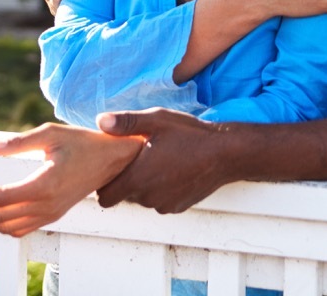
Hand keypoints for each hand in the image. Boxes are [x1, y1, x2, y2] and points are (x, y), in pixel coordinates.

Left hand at [0, 123, 142, 236]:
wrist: (114, 159)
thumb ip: (20, 143)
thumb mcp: (52, 134)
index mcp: (46, 185)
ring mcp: (50, 214)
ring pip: (6, 227)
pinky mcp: (53, 216)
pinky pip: (19, 230)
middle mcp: (48, 205)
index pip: (0, 197)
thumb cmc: (83, 142)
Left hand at [96, 109, 229, 212]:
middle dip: (127, 182)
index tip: (115, 167)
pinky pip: (161, 202)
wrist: (227, 153)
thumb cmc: (191, 135)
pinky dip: (163, 190)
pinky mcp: (179, 207)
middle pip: (124, 197)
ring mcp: (164, 205)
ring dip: (146, 186)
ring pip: (143, 199)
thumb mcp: (157, 120)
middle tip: (140, 160)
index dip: (106, 183)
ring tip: (160, 163)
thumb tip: (100, 121)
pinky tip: (175, 171)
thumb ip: (125, 123)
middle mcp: (148, 197)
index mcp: (137, 178)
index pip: (104, 197)